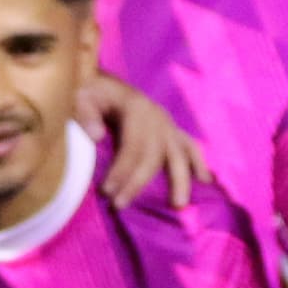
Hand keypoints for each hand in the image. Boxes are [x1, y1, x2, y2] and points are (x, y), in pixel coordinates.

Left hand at [85, 75, 206, 205]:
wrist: (106, 83)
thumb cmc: (92, 91)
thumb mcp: (81, 95)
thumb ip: (86, 113)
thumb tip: (97, 136)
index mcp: (136, 108)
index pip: (133, 145)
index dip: (121, 170)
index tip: (107, 192)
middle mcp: (158, 117)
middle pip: (155, 155)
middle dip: (138, 183)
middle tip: (119, 204)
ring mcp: (168, 124)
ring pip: (180, 154)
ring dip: (180, 180)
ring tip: (178, 205)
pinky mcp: (172, 130)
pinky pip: (190, 147)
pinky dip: (199, 163)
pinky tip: (205, 180)